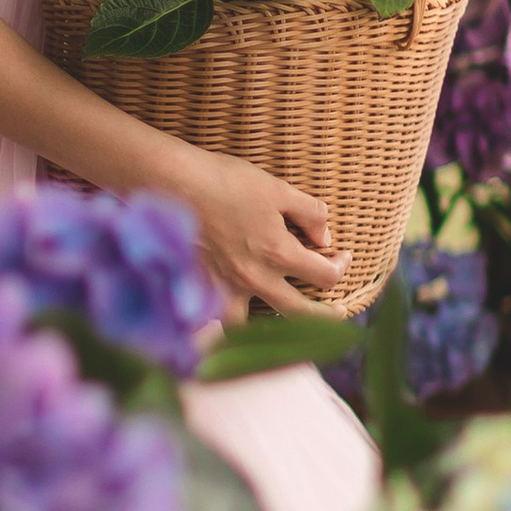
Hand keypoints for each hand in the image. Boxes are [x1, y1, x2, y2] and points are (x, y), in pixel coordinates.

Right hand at [153, 140, 348, 318]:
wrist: (170, 183)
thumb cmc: (223, 180)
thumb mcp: (277, 188)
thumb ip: (309, 213)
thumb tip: (325, 237)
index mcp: (277, 254)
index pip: (325, 276)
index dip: (340, 266)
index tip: (340, 256)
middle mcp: (253, 279)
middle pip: (299, 313)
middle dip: (324, 315)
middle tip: (336, 313)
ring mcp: (223, 288)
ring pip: (252, 328)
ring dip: (266, 330)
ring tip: (278, 327)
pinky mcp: (197, 286)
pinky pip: (213, 319)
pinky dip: (224, 323)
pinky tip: (229, 316)